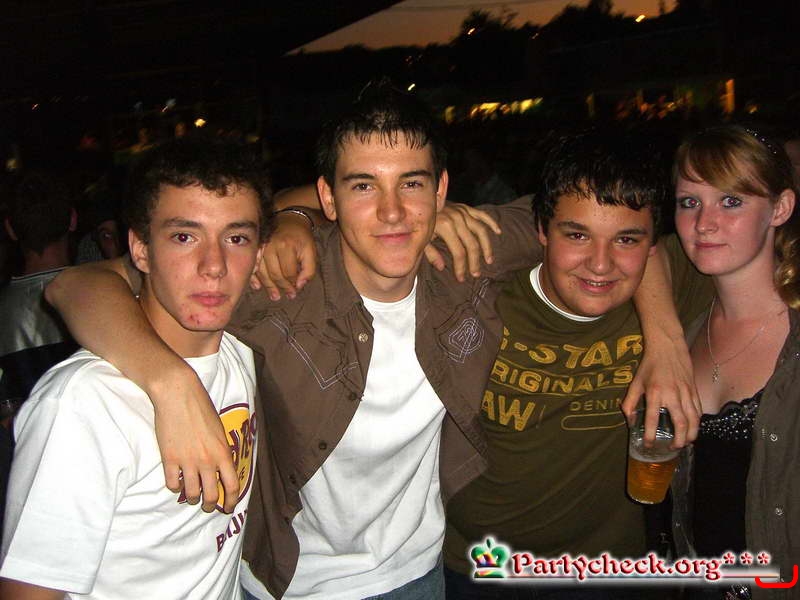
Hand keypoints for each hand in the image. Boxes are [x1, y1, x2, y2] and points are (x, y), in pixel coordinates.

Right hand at [150, 369, 238, 512]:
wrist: (178, 394)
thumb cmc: (201, 406)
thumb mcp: (219, 428)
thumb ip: (221, 449)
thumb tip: (221, 464)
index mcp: (223, 452)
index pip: (232, 486)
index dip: (231, 500)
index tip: (228, 507)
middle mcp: (207, 461)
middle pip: (210, 495)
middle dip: (209, 504)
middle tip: (207, 506)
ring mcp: (187, 461)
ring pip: (191, 494)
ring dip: (192, 498)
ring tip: (192, 497)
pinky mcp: (169, 459)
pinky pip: (172, 483)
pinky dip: (175, 487)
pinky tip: (177, 483)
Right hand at [251, 212, 316, 299]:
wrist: (289, 218)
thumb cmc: (301, 236)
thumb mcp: (311, 250)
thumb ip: (309, 269)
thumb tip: (299, 285)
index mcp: (286, 247)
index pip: (288, 272)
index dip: (293, 284)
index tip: (296, 291)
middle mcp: (271, 247)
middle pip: (275, 274)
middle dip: (281, 287)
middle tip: (287, 296)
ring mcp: (261, 247)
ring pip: (262, 272)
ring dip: (268, 286)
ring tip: (275, 296)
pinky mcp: (255, 248)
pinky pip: (253, 266)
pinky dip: (254, 278)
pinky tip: (258, 287)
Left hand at [426, 203, 501, 281]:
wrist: (418, 205)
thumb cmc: (419, 225)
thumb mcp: (421, 240)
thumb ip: (430, 254)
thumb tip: (441, 267)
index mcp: (444, 226)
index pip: (458, 251)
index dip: (461, 267)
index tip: (461, 278)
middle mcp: (456, 218)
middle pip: (472, 244)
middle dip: (475, 261)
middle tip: (476, 274)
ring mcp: (462, 212)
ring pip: (481, 231)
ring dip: (487, 247)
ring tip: (489, 260)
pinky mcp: (466, 207)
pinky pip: (482, 215)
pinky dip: (491, 223)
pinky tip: (498, 232)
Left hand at [622, 333, 699, 448]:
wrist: (667, 347)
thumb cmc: (649, 365)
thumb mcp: (635, 382)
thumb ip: (629, 403)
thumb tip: (630, 421)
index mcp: (655, 393)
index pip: (652, 419)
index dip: (650, 435)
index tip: (649, 444)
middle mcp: (672, 394)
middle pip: (680, 423)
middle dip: (678, 440)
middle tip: (673, 448)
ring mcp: (686, 392)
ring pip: (693, 419)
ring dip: (691, 434)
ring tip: (685, 443)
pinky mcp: (694, 390)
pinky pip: (698, 410)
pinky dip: (697, 423)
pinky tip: (692, 429)